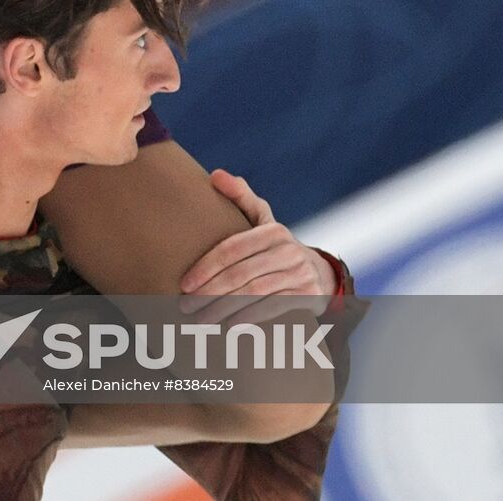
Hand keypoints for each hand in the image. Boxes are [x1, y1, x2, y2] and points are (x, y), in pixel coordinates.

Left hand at [177, 169, 333, 324]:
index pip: (232, 249)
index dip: (206, 267)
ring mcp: (301, 274)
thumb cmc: (275, 245)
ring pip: (254, 294)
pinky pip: (273, 309)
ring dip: (224, 309)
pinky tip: (228, 327)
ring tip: (200, 320)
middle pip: (241, 274)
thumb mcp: (262, 219)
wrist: (318, 273)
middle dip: (210, 292)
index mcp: (273, 231)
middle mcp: (289, 251)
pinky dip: (249, 318)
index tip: (184, 284)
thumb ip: (239, 197)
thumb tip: (215, 175)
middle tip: (186, 307)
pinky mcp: (308, 296)